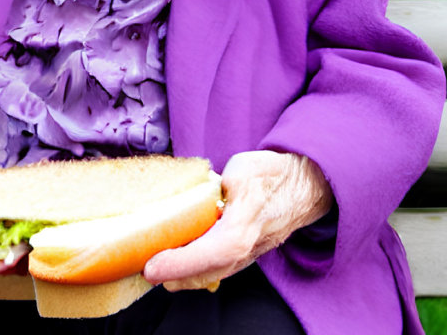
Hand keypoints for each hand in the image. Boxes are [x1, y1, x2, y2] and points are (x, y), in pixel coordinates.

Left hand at [143, 150, 332, 291]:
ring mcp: (246, 257)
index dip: (178, 263)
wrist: (303, 186)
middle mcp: (245, 249)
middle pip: (203, 275)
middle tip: (143, 267)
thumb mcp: (241, 169)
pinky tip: (176, 265)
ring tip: (155, 267)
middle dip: (170, 275)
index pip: (210, 253)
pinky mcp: (244, 257)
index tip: (151, 266)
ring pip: (208, 277)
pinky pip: (215, 271)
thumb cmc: (271, 175)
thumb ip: (213, 184)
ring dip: (180, 276)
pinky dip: (193, 272)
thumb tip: (190, 195)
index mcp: (244, 227)